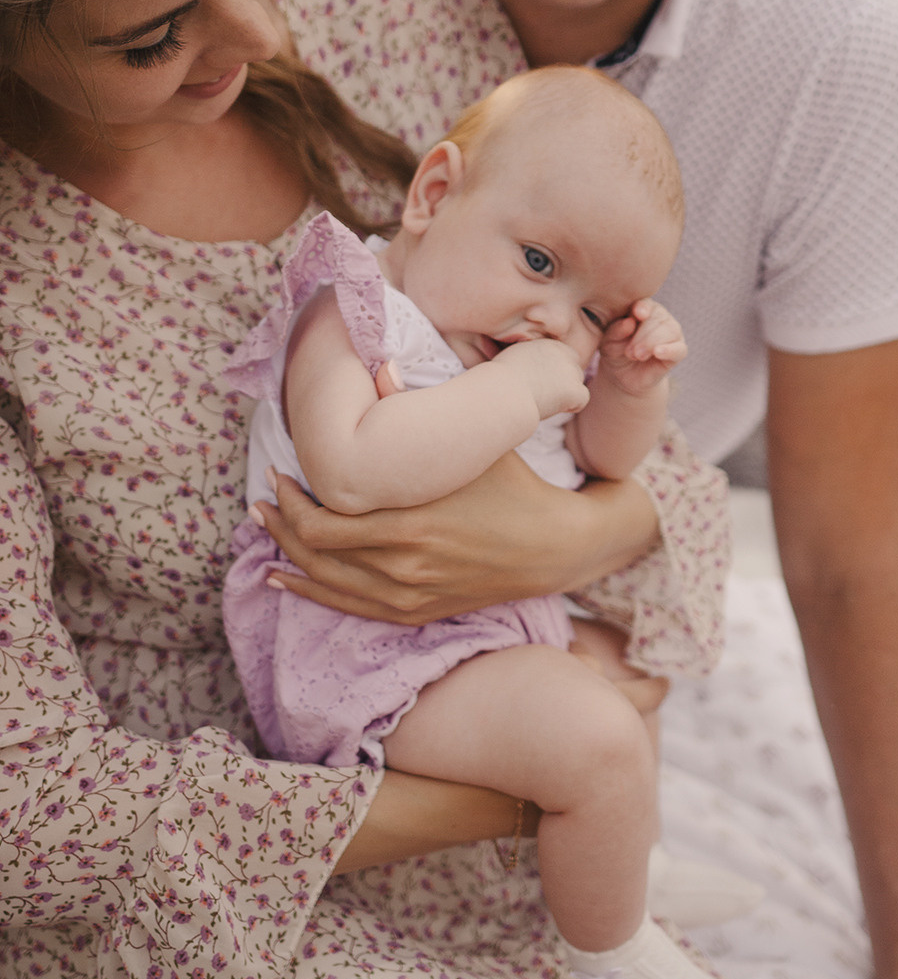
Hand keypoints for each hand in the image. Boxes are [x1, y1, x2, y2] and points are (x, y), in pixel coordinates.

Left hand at [255, 449, 655, 623]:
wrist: (552, 546)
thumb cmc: (511, 485)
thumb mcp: (469, 447)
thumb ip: (419, 411)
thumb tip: (380, 367)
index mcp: (409, 524)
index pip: (322, 522)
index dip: (290, 501)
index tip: (280, 473)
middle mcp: (403, 565)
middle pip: (315, 552)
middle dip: (281, 524)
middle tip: (263, 498)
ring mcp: (409, 594)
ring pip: (327, 583)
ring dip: (289, 557)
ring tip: (265, 530)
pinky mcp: (416, 610)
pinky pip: (350, 610)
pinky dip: (311, 594)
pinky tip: (285, 581)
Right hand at [494, 336, 588, 418]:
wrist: (501, 393)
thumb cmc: (497, 381)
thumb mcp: (510, 360)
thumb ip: (528, 360)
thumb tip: (531, 370)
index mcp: (546, 344)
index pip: (563, 355)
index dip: (554, 370)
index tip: (541, 380)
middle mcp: (562, 353)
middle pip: (573, 368)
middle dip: (563, 380)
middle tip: (544, 393)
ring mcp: (570, 371)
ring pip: (577, 383)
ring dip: (565, 393)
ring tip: (544, 401)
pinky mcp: (574, 389)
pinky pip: (582, 400)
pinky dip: (571, 406)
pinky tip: (554, 408)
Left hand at [598, 299, 686, 396]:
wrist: (622, 376)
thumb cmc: (615, 351)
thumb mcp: (609, 341)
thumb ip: (616, 331)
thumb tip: (630, 322)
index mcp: (642, 308)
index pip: (645, 303)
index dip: (643, 307)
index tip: (638, 314)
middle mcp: (660, 317)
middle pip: (658, 318)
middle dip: (642, 335)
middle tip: (629, 352)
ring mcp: (672, 333)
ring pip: (669, 331)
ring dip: (651, 343)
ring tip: (636, 355)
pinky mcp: (678, 351)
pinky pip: (679, 349)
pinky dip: (669, 350)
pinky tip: (658, 352)